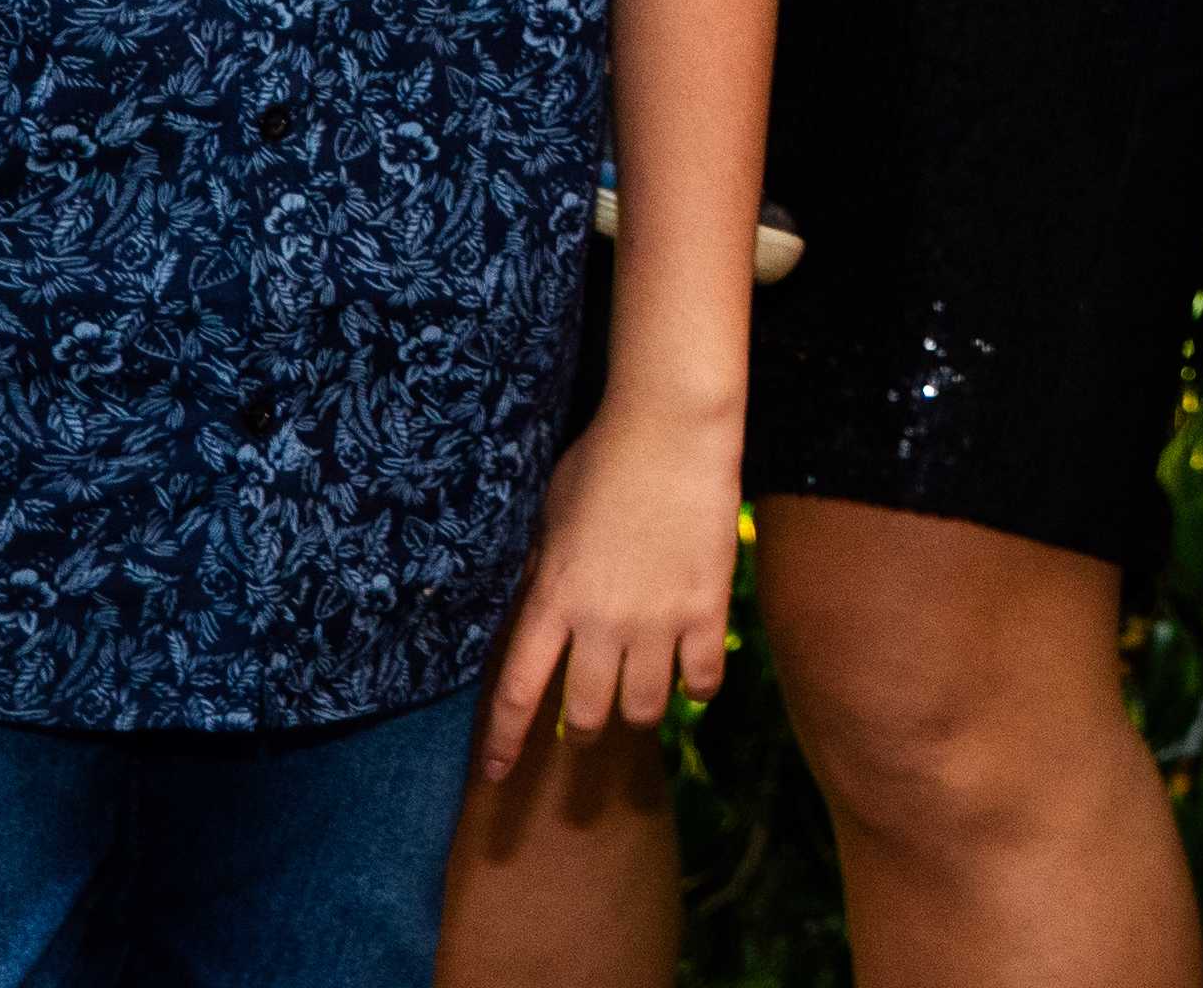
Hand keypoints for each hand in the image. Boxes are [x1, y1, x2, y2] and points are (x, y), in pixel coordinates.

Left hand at [481, 401, 741, 779]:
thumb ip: (539, 574)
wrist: (673, 427)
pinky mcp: (707, 607)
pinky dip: (696, 691)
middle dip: (582, 733)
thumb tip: (530, 615)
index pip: (517, 694)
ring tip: (638, 702)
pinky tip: (692, 681)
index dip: (503, 743)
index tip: (494, 774)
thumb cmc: (602, 460)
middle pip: (585, 717)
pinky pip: (702, 681)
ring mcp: (658, 618)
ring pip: (645, 710)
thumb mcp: (548, 518)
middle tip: (586, 726)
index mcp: (552, 599)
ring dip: (638, 715)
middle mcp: (601, 621)